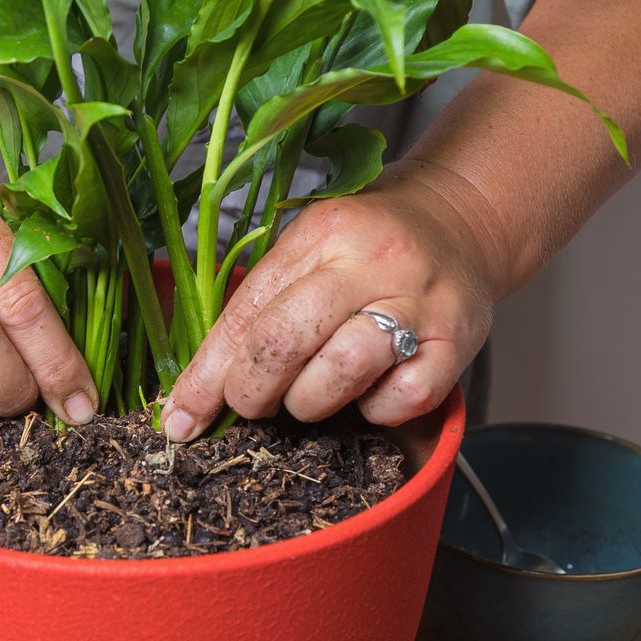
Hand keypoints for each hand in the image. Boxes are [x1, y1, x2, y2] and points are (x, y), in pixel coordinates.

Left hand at [162, 162, 500, 439]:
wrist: (460, 223)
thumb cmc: (368, 247)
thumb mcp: (310, 250)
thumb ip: (261, 306)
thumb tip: (199, 387)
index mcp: (321, 233)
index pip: (247, 310)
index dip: (207, 373)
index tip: (180, 417)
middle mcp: (371, 261)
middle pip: (285, 339)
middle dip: (250, 390)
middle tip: (250, 405)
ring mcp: (418, 302)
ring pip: (341, 370)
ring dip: (310, 402)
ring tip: (309, 398)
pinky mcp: (456, 342)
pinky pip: (400, 400)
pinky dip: (376, 411)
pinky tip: (369, 394)